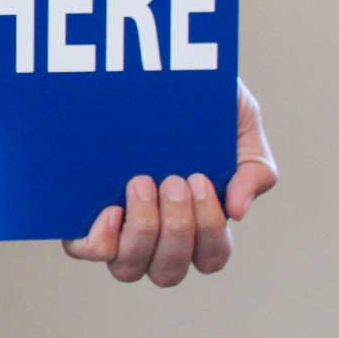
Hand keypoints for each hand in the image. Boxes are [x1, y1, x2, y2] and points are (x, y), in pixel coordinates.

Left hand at [63, 78, 278, 286]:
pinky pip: (89, 250)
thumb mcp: (240, 125)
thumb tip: (237, 212)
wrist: (153, 66)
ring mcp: (119, 230)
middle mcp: (157, 236)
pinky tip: (111, 209)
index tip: (200, 180)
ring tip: (142, 182)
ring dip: (143, 231)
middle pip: (168, 272)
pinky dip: (101, 240)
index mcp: (197, 223)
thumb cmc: (201, 103)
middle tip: (174, 180)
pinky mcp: (83, 215)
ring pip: (129, 268)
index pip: (210, 257)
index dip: (208, 232)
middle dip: (176, 228)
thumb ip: (256, 168)